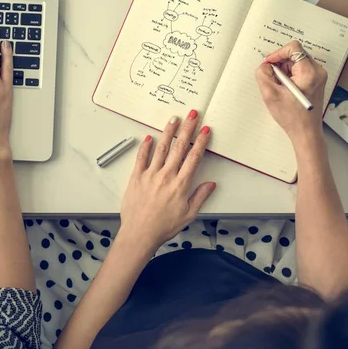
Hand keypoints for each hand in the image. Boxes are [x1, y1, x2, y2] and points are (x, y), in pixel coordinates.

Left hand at [119, 111, 215, 253]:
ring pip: (161, 148)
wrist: (140, 233)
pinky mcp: (136, 177)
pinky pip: (141, 158)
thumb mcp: (188, 215)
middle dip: (187, 129)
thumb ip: (200, 197)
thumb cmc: (163, 227)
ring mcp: (150, 175)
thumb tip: (211, 184)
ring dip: (168, 132)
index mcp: (181, 184)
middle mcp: (166, 176)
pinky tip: (148, 137)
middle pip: (179, 147)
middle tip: (192, 114)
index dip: (201, 142)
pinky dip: (145, 147)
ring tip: (174, 119)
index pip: (194, 158)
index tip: (205, 130)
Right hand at [255, 40, 327, 145]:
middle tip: (272, 79)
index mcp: (308, 72)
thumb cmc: (291, 116)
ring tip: (279, 87)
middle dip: (280, 65)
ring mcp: (318, 76)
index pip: (293, 48)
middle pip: (294, 55)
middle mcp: (317, 71)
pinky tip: (284, 90)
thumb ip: (263, 75)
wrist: (305, 131)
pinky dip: (289, 76)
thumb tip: (264, 66)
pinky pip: (299, 71)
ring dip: (283, 71)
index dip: (277, 53)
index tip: (268, 64)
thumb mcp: (270, 94)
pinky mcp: (315, 81)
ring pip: (296, 63)